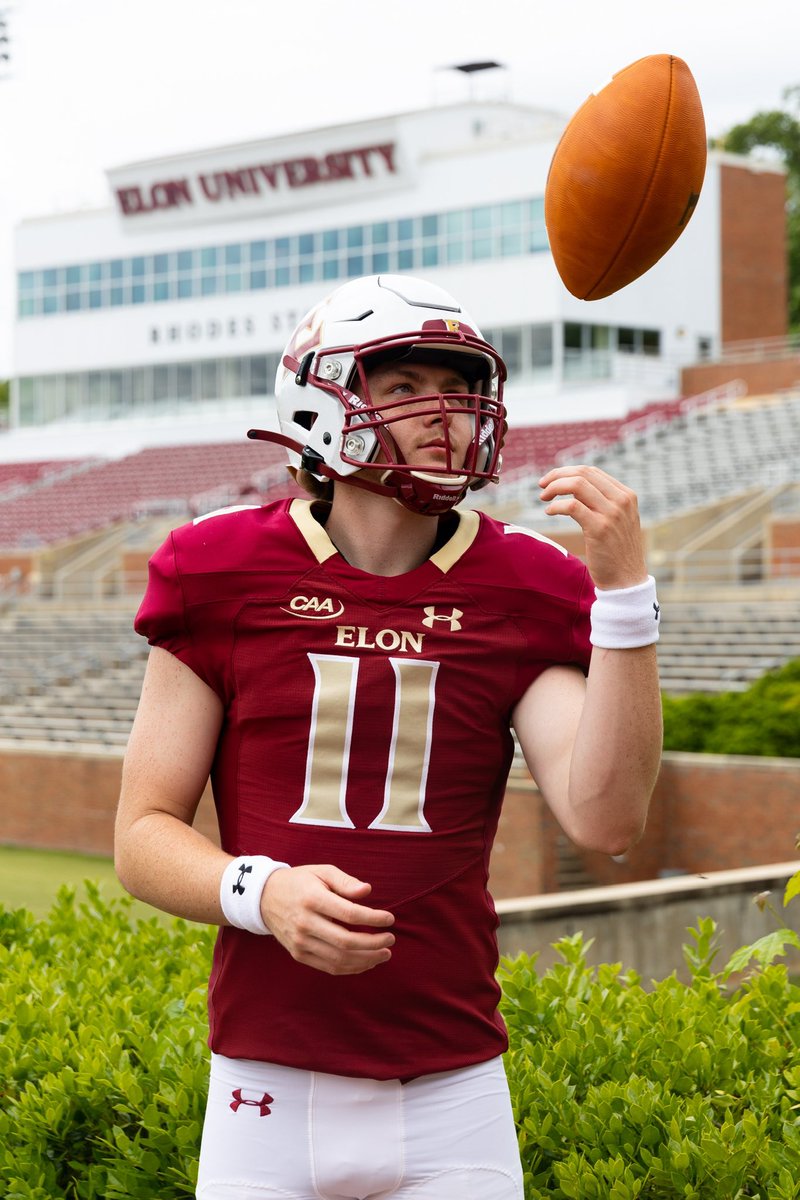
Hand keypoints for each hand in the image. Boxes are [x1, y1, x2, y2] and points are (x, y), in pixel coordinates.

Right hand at [260, 864, 394, 974]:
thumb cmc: (300, 882)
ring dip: (366, 959)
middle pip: (346, 941)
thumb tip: (367, 892)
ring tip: (384, 953)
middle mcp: (305, 923)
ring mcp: (300, 942)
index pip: (349, 914)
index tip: (389, 919)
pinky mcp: (299, 954)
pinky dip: (351, 968)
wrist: (264, 898)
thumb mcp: (321, 872)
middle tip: (391, 939)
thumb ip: (345, 882)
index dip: (373, 918)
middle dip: (374, 943)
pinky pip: (329, 967)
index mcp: (312, 899)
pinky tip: (366, 961)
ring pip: (339, 959)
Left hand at [538, 464, 647, 588]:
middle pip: (583, 473)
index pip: (592, 471)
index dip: (567, 472)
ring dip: (554, 488)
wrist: (627, 581)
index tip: (551, 481)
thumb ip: (605, 503)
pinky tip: (549, 512)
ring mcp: (611, 514)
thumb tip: (576, 487)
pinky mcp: (599, 528)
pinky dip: (556, 506)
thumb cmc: (617, 552)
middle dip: (557, 476)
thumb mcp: (618, 521)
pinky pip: (572, 506)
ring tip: (543, 498)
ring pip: (577, 485)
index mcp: (626, 496)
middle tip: (542, 486)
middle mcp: (621, 501)